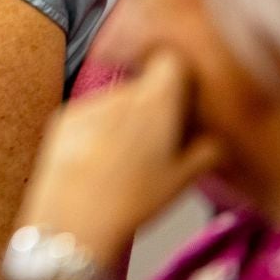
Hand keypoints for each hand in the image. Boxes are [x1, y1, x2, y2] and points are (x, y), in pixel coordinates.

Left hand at [14, 52, 224, 271]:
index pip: (172, 61)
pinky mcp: (63, 116)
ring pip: (118, 100)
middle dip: (155, 106)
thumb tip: (216, 136)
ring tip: (125, 160)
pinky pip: (91, 113)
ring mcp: (89, 102)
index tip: (183, 105)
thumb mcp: (185, 179)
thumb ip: (208, 148)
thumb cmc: (136, 200)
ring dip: (126, 119)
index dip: (180, 79)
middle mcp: (122, 92)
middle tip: (159, 144)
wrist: (74, 219)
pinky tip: (98, 161)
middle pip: (145, 84)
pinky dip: (99, 129)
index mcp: (157, 101)